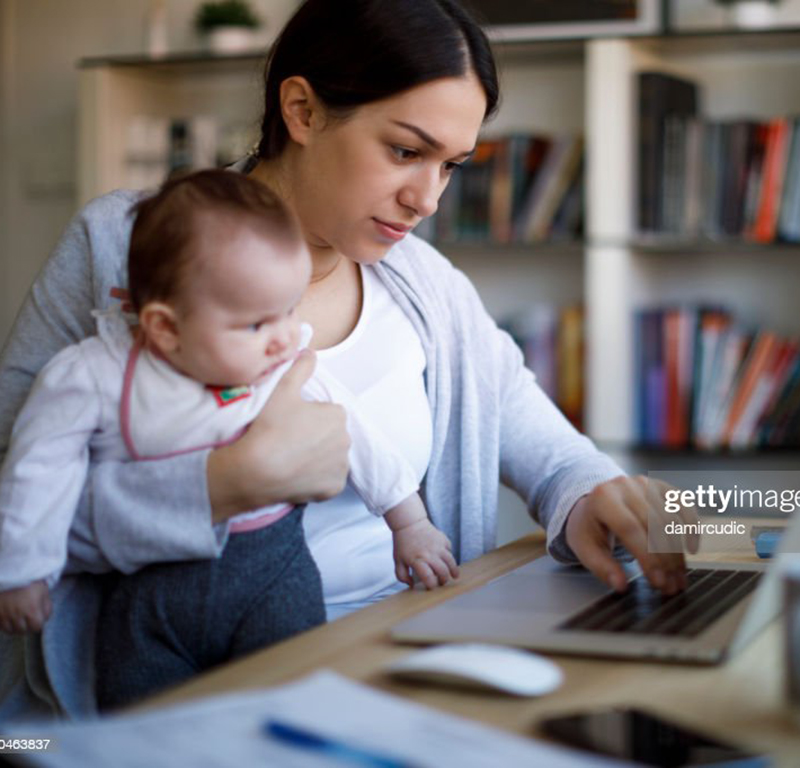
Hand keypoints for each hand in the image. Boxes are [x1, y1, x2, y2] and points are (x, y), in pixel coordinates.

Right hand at [0, 581, 51, 633]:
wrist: (11, 571)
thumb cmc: (30, 580)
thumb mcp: (43, 590)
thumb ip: (46, 605)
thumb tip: (45, 618)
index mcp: (32, 609)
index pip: (37, 627)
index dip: (38, 623)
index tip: (37, 618)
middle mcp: (17, 615)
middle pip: (23, 630)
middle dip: (27, 626)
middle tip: (27, 619)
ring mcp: (4, 615)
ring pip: (10, 630)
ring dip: (15, 627)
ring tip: (18, 619)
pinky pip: (0, 626)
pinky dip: (5, 624)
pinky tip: (8, 617)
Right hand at [207, 350, 350, 522]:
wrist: (254, 470)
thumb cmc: (269, 427)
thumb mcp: (282, 389)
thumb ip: (300, 367)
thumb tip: (309, 350)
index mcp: (337, 415)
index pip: (327, 413)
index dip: (308, 417)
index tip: (290, 423)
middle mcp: (346, 440)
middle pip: (331, 435)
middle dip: (316, 437)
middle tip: (288, 440)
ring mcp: (341, 466)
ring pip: (330, 458)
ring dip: (317, 458)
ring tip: (291, 458)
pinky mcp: (333, 488)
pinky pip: (327, 481)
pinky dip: (316, 479)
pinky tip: (297, 475)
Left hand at [392, 519, 459, 589]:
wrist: (409, 523)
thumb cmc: (402, 543)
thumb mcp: (398, 561)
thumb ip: (402, 576)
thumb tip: (411, 585)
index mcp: (417, 560)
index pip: (429, 578)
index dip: (432, 586)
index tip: (431, 587)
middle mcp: (429, 554)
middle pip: (443, 572)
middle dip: (444, 581)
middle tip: (442, 582)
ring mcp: (438, 546)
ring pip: (451, 562)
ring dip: (453, 571)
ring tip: (454, 576)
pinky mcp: (443, 540)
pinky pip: (450, 551)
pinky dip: (449, 557)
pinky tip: (447, 560)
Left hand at [565, 475, 698, 594]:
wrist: (594, 503)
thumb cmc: (590, 527)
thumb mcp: (584, 547)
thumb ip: (601, 567)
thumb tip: (620, 585)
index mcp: (602, 498)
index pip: (629, 527)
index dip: (647, 556)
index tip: (657, 581)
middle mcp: (625, 486)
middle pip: (654, 524)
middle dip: (665, 559)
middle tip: (670, 586)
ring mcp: (645, 484)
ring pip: (671, 518)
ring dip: (678, 552)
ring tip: (678, 577)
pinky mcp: (661, 486)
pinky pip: (683, 505)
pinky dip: (691, 527)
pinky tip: (691, 549)